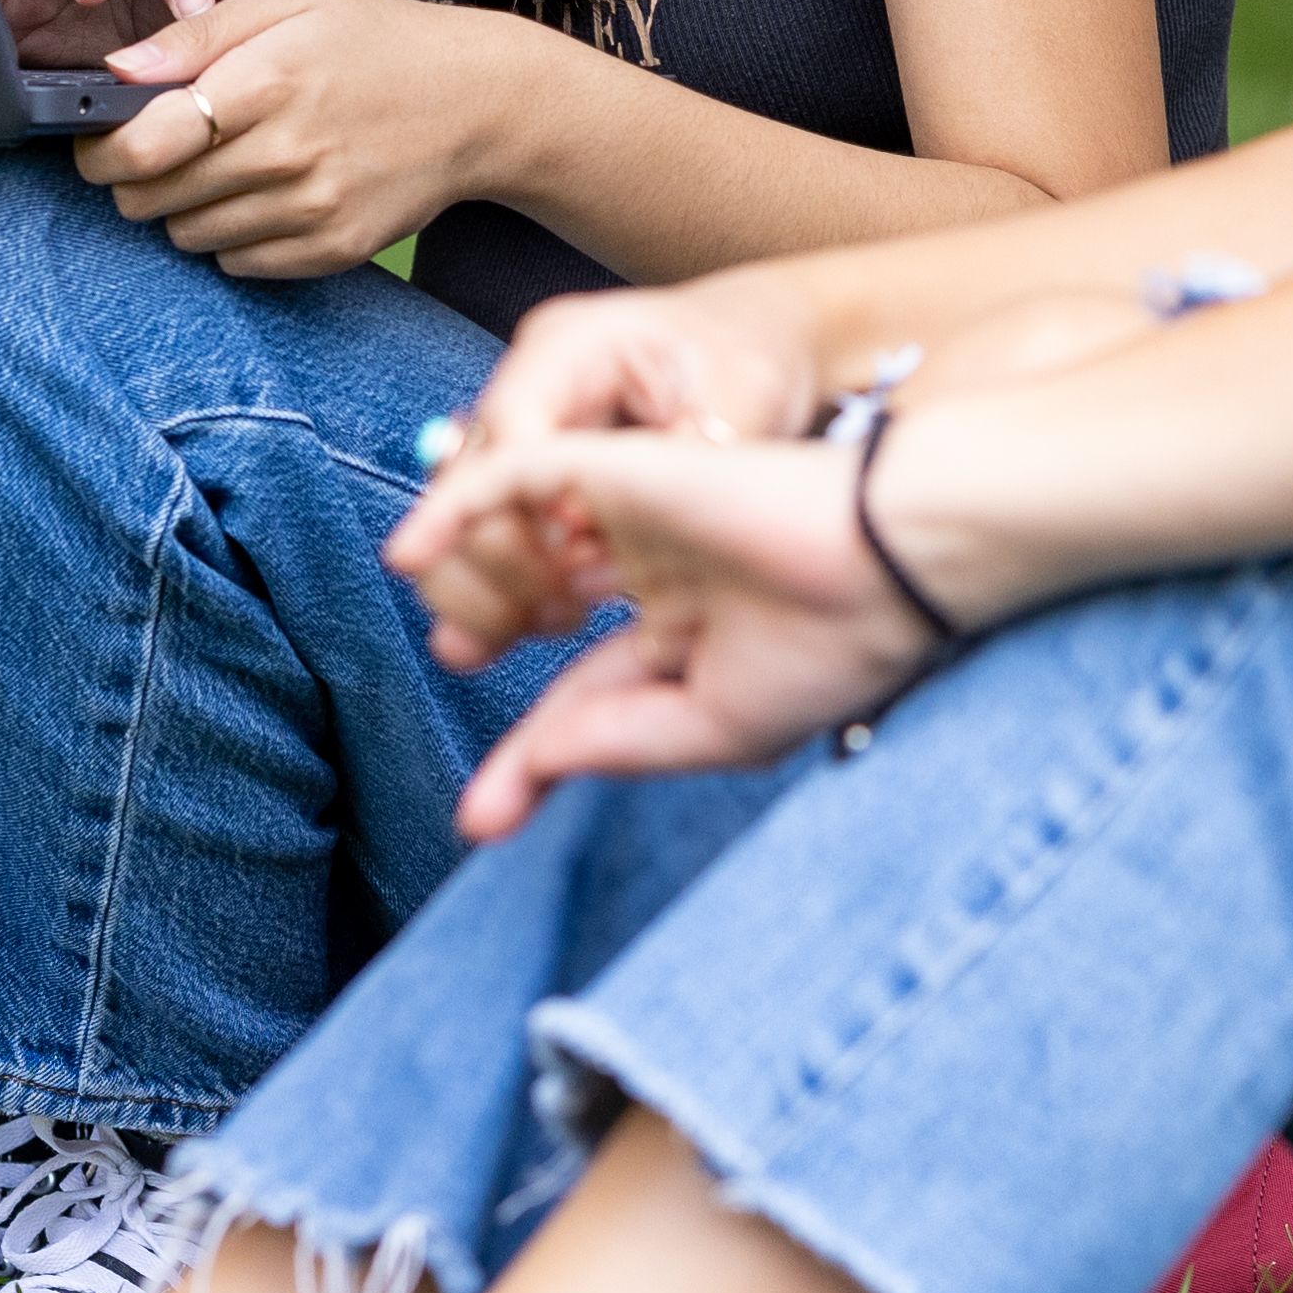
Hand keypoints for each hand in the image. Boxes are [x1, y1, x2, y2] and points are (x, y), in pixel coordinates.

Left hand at [71, 0, 506, 275]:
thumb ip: (194, 34)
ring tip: (217, 166)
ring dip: (181, 207)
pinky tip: (258, 196)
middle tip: (155, 151)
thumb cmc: (373, 40)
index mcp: (267, 81)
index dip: (100, 149)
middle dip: (133, 178)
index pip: (144, 144)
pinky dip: (229, 236)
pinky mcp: (332, 249)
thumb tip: (115, 71)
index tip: (95, 141)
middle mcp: (287, 153)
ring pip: (188, 234)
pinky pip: (237, 262)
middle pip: (154, 197)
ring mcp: (312, 209)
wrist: (475, 101)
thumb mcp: (289, 2)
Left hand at [422, 421, 947, 831]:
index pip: (591, 697)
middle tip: (472, 791)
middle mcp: (658, 571)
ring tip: (443, 652)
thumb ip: (611, 740)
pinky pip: (514, 478)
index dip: (536, 760)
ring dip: (472, 598)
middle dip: (500, 690)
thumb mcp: (709, 723)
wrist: (886, 562)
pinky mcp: (616, 469)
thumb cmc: (827, 647)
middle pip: (545, 627)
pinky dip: (457, 507)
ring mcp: (635, 517)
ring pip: (525, 548)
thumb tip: (524, 776)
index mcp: (693, 631)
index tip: (482, 824)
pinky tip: (406, 554)